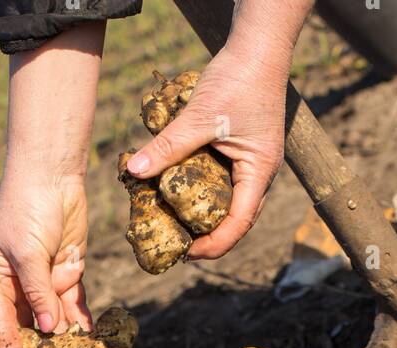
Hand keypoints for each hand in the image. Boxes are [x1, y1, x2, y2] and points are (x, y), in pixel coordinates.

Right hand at [0, 171, 90, 347]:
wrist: (52, 174)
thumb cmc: (27, 208)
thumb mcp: (28, 252)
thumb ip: (39, 291)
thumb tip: (50, 330)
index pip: (1, 326)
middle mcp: (17, 285)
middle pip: (28, 330)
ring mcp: (44, 281)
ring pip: (53, 322)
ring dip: (62, 346)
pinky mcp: (68, 274)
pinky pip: (74, 307)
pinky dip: (81, 325)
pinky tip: (89, 346)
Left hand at [125, 44, 287, 260]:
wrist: (259, 44)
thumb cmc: (238, 77)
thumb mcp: (199, 116)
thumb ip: (167, 146)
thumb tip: (134, 171)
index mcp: (259, 171)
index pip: (240, 223)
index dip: (215, 245)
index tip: (189, 254)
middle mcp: (262, 172)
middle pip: (239, 219)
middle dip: (212, 237)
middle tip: (183, 247)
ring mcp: (256, 161)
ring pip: (235, 202)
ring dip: (211, 217)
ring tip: (183, 226)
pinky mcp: (247, 149)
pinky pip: (230, 181)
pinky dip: (210, 193)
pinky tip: (188, 191)